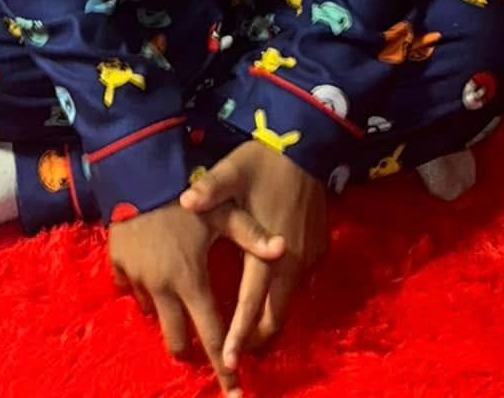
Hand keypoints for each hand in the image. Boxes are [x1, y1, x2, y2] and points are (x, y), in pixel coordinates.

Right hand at [109, 198, 282, 394]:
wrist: (136, 168)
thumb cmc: (184, 192)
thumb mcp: (223, 212)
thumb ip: (252, 234)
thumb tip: (284, 248)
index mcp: (191, 281)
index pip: (212, 336)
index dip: (224, 368)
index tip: (234, 394)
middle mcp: (163, 288)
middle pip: (176, 340)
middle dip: (188, 347)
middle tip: (197, 341)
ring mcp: (136, 279)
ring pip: (152, 315)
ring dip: (165, 312)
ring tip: (175, 293)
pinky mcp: (117, 266)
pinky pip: (128, 289)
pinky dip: (141, 287)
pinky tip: (150, 270)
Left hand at [180, 140, 327, 374]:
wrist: (307, 144)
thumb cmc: (264, 160)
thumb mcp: (232, 170)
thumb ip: (210, 190)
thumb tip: (185, 201)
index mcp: (268, 251)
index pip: (251, 304)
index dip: (239, 334)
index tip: (229, 359)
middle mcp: (292, 262)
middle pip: (274, 316)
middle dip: (255, 336)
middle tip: (234, 351)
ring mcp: (308, 258)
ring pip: (288, 303)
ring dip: (268, 318)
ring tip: (246, 331)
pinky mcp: (318, 249)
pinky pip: (298, 284)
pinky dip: (281, 296)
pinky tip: (266, 294)